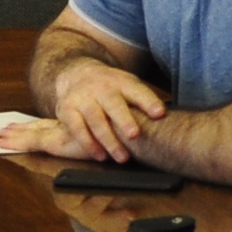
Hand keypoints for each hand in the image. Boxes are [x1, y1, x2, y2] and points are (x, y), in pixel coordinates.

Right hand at [40, 61, 163, 162]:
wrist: (76, 73)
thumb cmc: (110, 88)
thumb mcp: (127, 86)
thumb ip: (143, 101)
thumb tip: (165, 121)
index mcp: (121, 81)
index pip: (137, 90)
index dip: (148, 101)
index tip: (160, 113)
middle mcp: (101, 88)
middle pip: (113, 104)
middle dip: (124, 119)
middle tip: (135, 135)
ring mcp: (82, 98)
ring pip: (95, 119)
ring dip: (109, 140)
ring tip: (122, 158)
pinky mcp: (67, 110)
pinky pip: (77, 128)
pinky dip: (89, 144)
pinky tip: (100, 156)